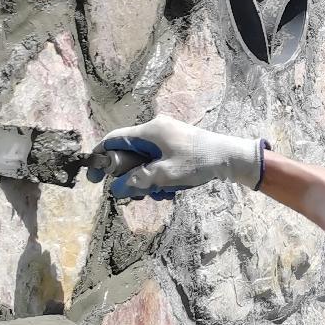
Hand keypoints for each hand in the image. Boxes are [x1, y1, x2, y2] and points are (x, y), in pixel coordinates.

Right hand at [88, 117, 265, 199]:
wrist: (230, 157)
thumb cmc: (197, 163)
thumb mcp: (164, 175)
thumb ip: (137, 181)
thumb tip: (115, 188)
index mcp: (149, 131)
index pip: (113, 140)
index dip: (100, 159)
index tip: (94, 179)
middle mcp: (155, 129)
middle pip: (128, 153)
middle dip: (128, 176)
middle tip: (134, 195)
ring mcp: (166, 136)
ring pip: (143, 159)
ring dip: (146, 179)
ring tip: (158, 194)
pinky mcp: (176, 144)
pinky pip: (157, 159)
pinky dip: (158, 175)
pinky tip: (170, 190)